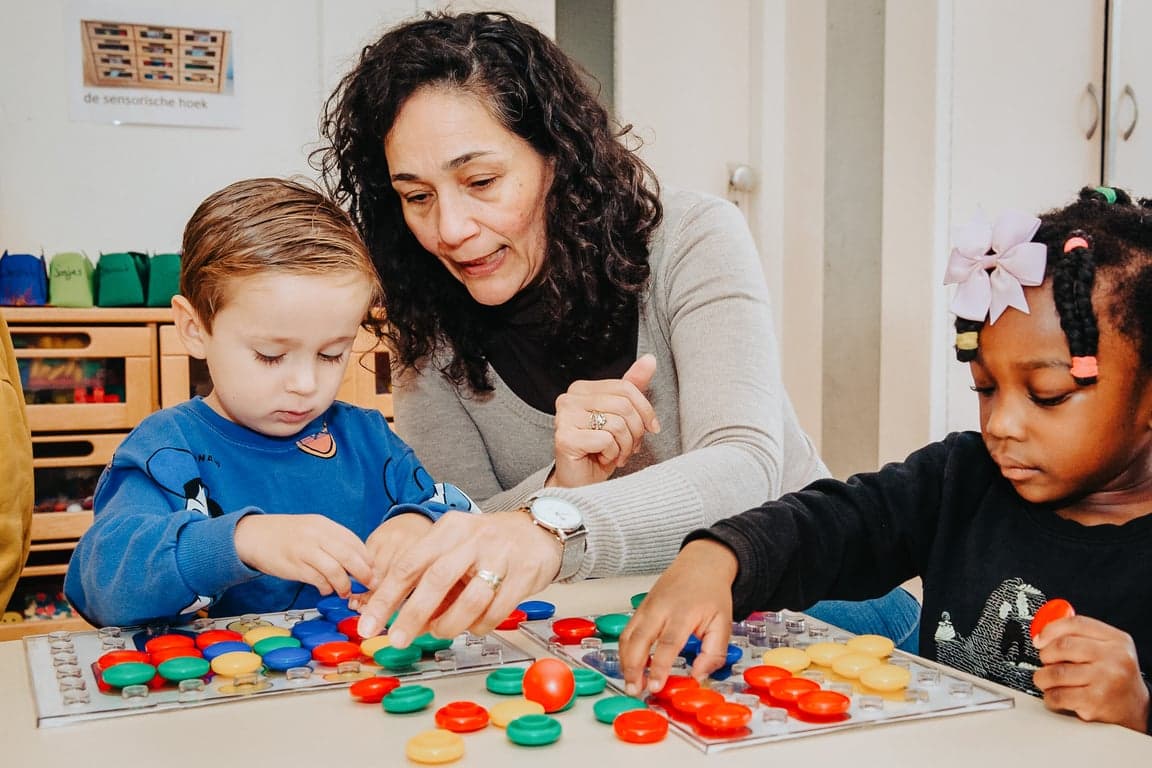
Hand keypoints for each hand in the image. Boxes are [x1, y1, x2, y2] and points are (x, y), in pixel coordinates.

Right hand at [233, 514, 373, 597]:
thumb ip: (333, 541)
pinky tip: (325, 589)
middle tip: (370, 585)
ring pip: (334, 569)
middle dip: (363, 573)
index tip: (375, 571)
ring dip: (344, 584)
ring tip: (345, 592)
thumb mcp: (312, 530)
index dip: (367, 558)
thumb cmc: (287, 535)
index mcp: (324, 525)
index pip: (354, 541)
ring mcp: (305, 550)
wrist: (254, 535)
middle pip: (349, 555)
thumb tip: (357, 561)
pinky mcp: (294, 565)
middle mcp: (317, 535)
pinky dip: (325, 587)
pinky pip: (317, 579)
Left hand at [354, 510, 561, 646]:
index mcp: (449, 528)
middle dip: (412, 614)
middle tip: (397, 640)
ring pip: (470, 599)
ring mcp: (501, 554)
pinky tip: (474, 626)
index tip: (369, 624)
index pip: (409, 563)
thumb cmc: (486, 544)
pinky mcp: (524, 572)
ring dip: (449, 624)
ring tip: (441, 633)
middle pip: (436, 579)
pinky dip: (481, 625)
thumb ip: (428, 574)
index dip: (386, 596)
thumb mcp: (454, 546)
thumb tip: (395, 614)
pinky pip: (497, 609)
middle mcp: (473, 537)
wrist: (538, 529)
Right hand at [549, 354, 659, 487]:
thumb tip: (649, 360)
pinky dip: (612, 454)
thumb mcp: (621, 416)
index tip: (651, 428)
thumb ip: (632, 387)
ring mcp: (564, 418)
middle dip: (636, 431)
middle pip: (624, 405)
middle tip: (631, 447)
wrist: (580, 483)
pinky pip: (606, 440)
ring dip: (625, 446)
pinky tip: (602, 458)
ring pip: (617, 424)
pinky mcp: (564, 438)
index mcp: (581, 389)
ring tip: (617, 454)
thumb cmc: (599, 451)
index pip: (625, 387)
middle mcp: (569, 399)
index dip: (645, 410)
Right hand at [617, 539, 737, 696]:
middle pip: (639, 640)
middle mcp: (660, 609)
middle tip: (635, 689)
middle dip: (633, 668)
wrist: (701, 564)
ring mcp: (646, 607)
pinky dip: (624, 651)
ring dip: (625, 662)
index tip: (656, 686)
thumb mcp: (723, 623)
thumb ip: (713, 653)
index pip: (668, 643)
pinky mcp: (639, 609)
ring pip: (627, 636)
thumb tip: (698, 676)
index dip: (659, 667)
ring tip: (631, 683)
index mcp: (683, 612)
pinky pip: (626, 632)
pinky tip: (630, 666)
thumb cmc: (711, 592)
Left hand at [1032, 614, 1150, 731]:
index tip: (1039, 639)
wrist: (1134, 709)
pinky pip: (1057, 695)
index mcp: (1116, 640)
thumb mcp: (1108, 649)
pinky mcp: (1095, 702)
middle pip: (1063, 646)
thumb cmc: (1115, 677)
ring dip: (1043, 677)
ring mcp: (1105, 680)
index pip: (1076, 624)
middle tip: (1046, 661)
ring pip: (1055, 672)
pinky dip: (1050, 696)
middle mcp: (1114, 658)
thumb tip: (1042, 633)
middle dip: (1045, 654)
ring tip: (1048, 680)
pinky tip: (1057, 696)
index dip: (1050, 629)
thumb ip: (1080, 635)